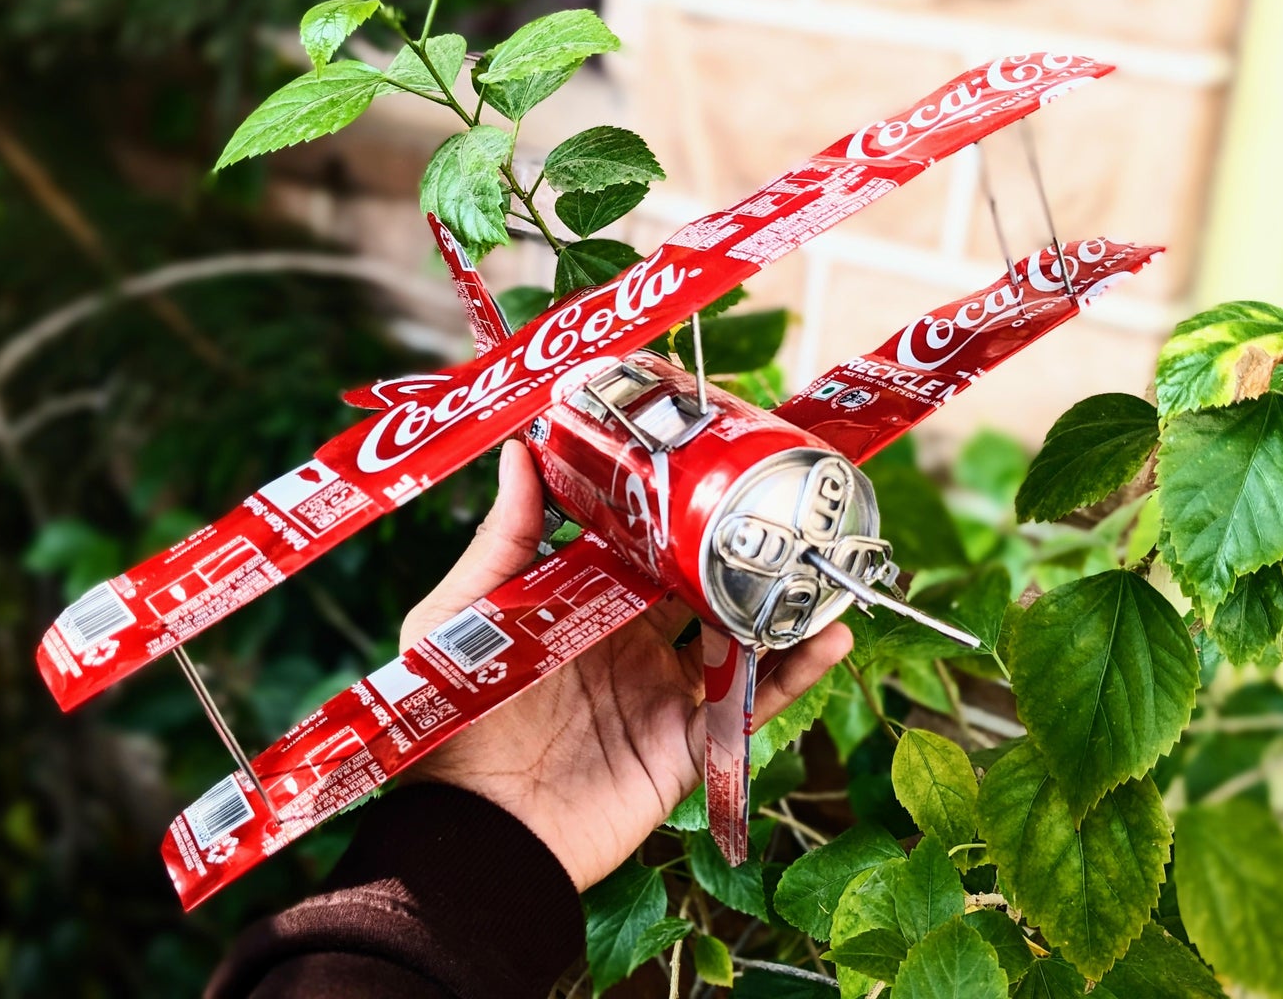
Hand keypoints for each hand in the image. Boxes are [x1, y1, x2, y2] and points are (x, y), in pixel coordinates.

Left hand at [400, 440, 852, 890]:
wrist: (474, 831)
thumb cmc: (453, 720)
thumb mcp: (460, 616)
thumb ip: (500, 541)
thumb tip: (520, 451)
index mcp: (581, 606)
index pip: (639, 545)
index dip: (672, 506)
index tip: (707, 455)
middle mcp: (630, 642)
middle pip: (698, 582)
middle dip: (737, 543)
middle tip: (782, 494)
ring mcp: (663, 693)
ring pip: (737, 637)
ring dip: (779, 601)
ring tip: (820, 557)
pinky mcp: (686, 745)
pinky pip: (750, 706)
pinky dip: (795, 674)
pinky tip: (830, 636)